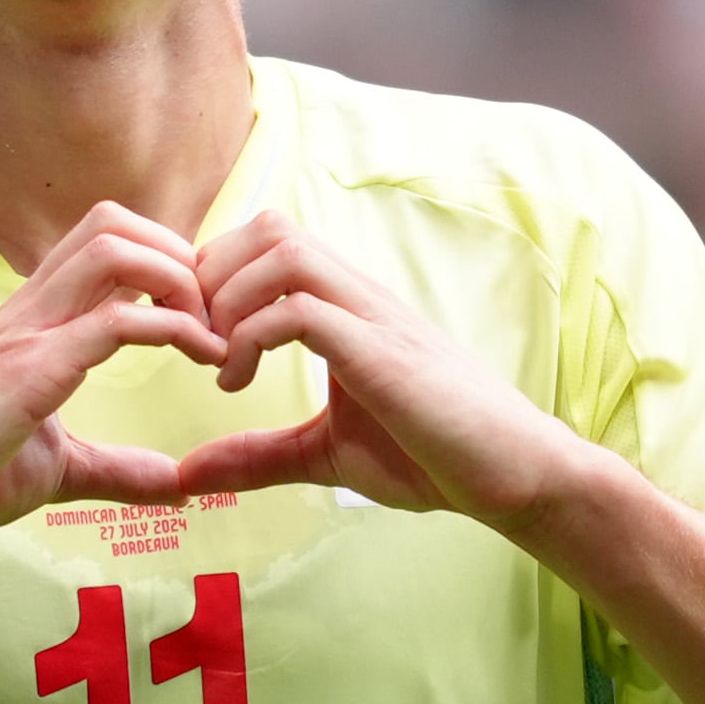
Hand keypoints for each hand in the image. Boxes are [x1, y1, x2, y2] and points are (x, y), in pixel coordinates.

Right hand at [0, 201, 228, 547]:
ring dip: (178, 279)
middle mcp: (32, 308)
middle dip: (179, 253)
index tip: (203, 318)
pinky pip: (112, 320)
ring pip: (113, 248)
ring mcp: (28, 331)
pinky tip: (200, 359)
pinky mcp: (29, 369)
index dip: (166, 261)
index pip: (105, 241)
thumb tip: (179, 483)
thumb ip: (120, 469)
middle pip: (112, 222)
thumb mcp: (60, 468)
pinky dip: (170, 328)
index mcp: (37, 318)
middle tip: (213, 317)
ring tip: (210, 335)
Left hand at [172, 213, 586, 528]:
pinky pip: (300, 309)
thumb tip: (188, 473)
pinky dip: (250, 337)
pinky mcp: (382, 352)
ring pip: (282, 252)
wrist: (516, 477)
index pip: (268, 241)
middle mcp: (359, 297)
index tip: (194, 340)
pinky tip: (238, 384)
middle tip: (196, 343)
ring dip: (229, 299)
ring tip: (218, 361)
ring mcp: (373, 318)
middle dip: (212, 276)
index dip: (215, 277)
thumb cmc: (434, 458)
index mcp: (346, 307)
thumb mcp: (324, 456)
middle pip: (268, 226)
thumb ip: (258, 455)